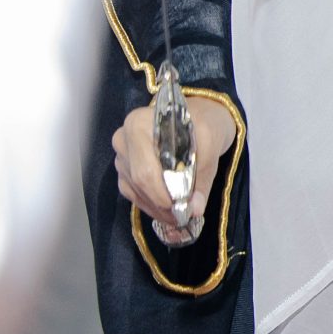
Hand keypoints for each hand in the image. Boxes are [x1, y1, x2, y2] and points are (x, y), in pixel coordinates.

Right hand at [113, 95, 238, 245]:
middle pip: (138, 181)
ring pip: (135, 191)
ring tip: (181, 216)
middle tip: (185, 217)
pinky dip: (151, 206)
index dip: (162, 193)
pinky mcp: (125, 170)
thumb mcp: (211, 143)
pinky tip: (169, 212)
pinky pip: (133, 194)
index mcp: (139, 124)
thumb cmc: (204, 124)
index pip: (145, 169)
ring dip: (158, 208)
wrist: (201, 116)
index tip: (183, 207)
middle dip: (162, 204)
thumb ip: (202, 175)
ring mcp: (121, 156)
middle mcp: (123, 140)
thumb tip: (194, 208)